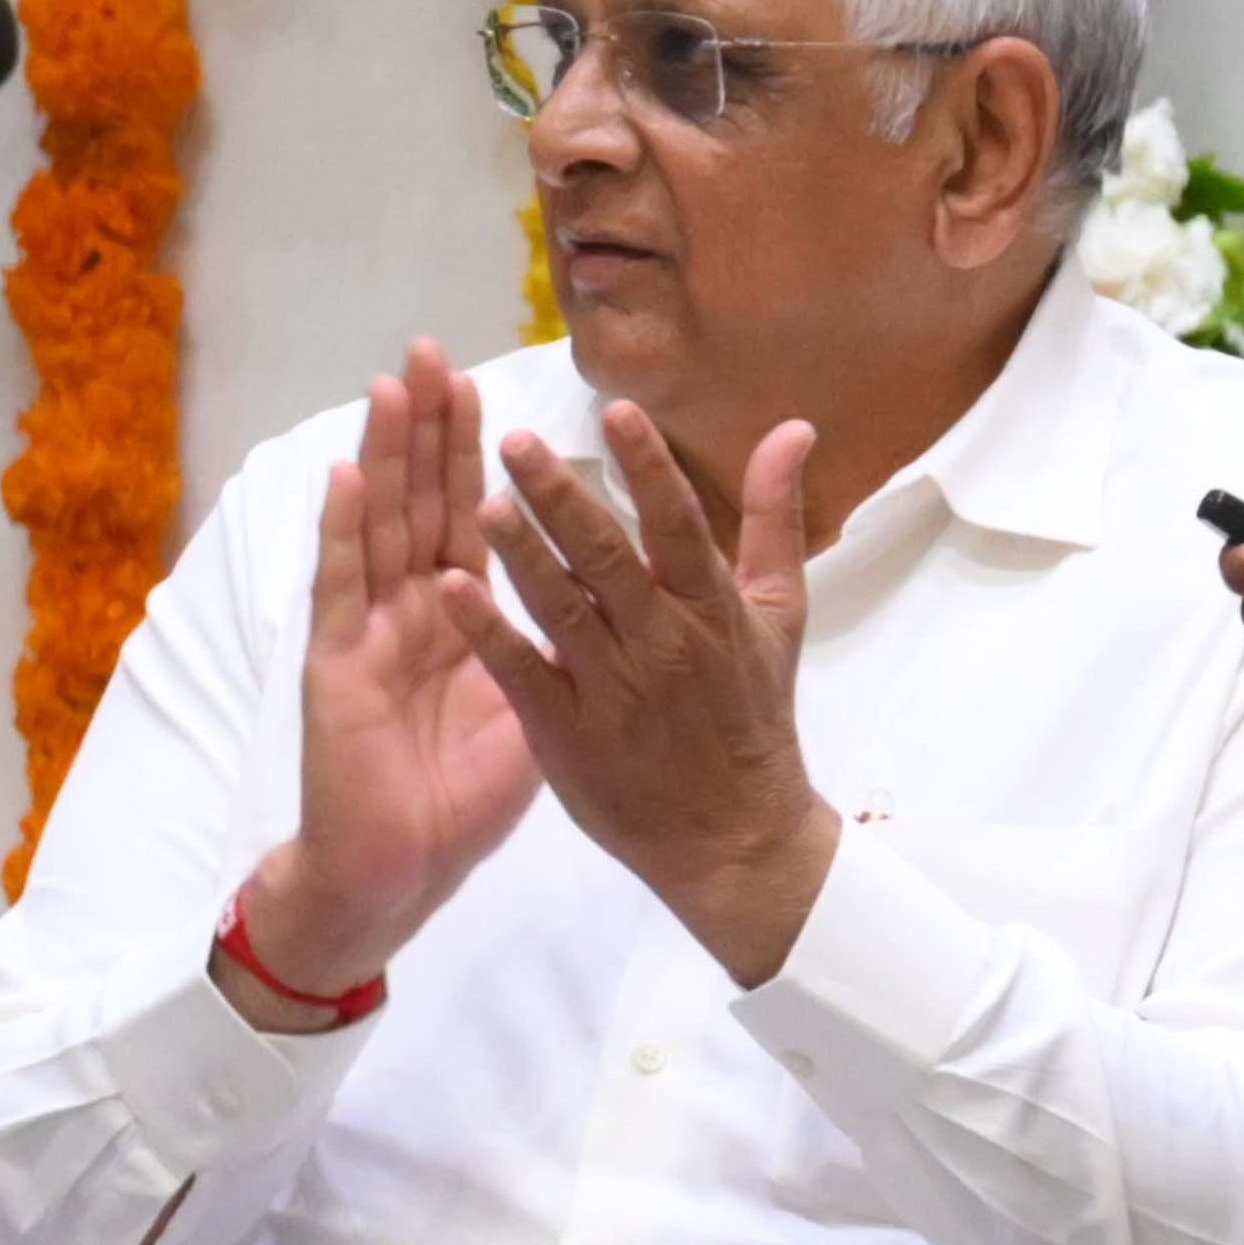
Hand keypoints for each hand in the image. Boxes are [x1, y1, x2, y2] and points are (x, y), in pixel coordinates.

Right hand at [226, 344, 543, 1015]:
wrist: (403, 866)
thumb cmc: (463, 791)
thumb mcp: (536, 706)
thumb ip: (562, 643)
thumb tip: (615, 599)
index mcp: (462, 616)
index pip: (470, 514)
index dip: (476, 453)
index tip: (487, 384)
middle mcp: (412, 610)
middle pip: (421, 502)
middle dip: (427, 429)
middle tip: (432, 350)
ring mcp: (370, 631)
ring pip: (378, 525)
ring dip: (384, 456)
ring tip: (392, 385)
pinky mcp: (338, 666)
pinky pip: (343, 589)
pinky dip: (343, 530)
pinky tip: (345, 477)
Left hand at [467, 405, 838, 986]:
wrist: (734, 832)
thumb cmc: (753, 713)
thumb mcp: (781, 614)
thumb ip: (773, 519)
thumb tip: (792, 429)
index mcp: (716, 612)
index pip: (680, 526)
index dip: (649, 469)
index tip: (617, 412)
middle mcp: (664, 644)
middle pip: (609, 559)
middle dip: (562, 497)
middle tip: (515, 442)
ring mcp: (612, 688)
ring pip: (560, 608)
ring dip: (520, 553)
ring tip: (479, 500)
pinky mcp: (565, 731)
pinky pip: (522, 671)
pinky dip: (488, 631)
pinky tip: (451, 588)